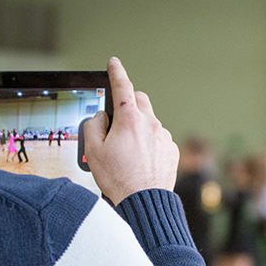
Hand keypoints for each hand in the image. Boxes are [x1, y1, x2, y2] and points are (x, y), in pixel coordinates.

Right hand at [83, 57, 178, 204]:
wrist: (144, 201)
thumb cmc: (118, 178)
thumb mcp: (93, 150)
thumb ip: (94, 125)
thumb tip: (102, 117)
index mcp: (129, 120)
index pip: (122, 87)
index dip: (116, 72)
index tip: (114, 63)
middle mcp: (150, 124)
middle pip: (140, 100)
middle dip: (129, 102)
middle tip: (118, 117)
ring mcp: (164, 137)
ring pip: (150, 121)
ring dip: (139, 127)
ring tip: (128, 152)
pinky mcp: (172, 151)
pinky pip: (159, 139)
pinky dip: (150, 143)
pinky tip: (141, 161)